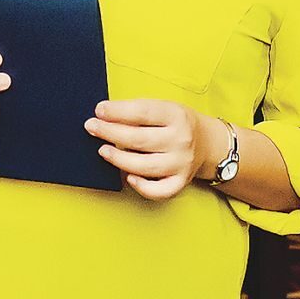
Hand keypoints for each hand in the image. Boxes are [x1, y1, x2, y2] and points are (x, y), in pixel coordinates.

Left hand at [86, 97, 220, 199]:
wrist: (208, 143)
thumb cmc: (176, 123)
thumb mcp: (164, 108)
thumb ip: (138, 111)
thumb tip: (104, 116)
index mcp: (176, 115)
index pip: (143, 112)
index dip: (118, 111)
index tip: (99, 110)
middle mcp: (181, 140)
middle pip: (139, 139)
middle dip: (110, 133)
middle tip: (91, 127)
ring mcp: (182, 163)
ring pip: (146, 166)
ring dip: (119, 159)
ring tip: (103, 151)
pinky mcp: (181, 182)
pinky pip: (160, 191)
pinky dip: (143, 187)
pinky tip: (128, 178)